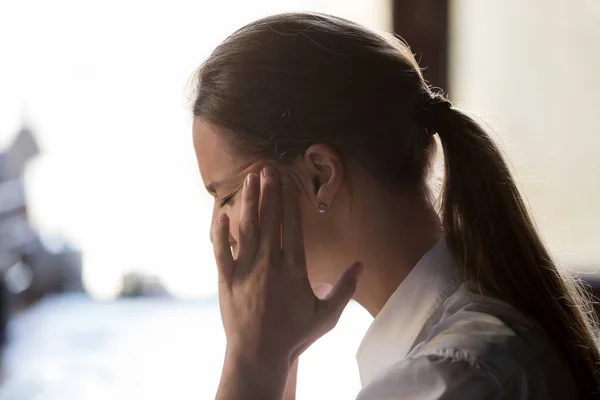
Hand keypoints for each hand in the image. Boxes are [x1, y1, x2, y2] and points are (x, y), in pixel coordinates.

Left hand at [212, 165, 362, 398]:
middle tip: (267, 169)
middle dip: (269, 192)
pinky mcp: (226, 280)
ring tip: (249, 180)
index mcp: (293, 269)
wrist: (258, 355)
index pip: (292, 227)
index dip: (289, 202)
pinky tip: (220, 213)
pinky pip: (220, 251)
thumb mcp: (327, 316)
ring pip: (246, 229)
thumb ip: (344, 289)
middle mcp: (268, 264)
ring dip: (248, 203)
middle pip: (269, 221)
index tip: (287, 182)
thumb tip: (360, 264)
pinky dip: (219, 232)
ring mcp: (245, 270)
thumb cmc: (294, 336)